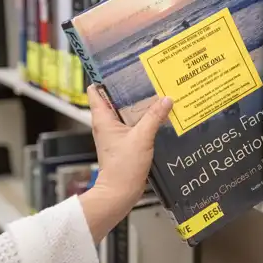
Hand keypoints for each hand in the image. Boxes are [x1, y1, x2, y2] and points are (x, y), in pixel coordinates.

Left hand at [79, 85, 172, 242]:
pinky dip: (145, 118)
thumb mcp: (142, 138)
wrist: (119, 193)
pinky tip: (160, 115)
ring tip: (157, 93)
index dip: (106, 77)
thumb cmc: (123, 167)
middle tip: (148, 78)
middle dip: (130, 89)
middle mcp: (106, 123)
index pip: (95, 90)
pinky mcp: (125, 142)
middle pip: (115, 98)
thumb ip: (154, 117)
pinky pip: (134, 124)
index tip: (123, 68)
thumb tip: (167, 99)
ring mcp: (115, 133)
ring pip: (126, 111)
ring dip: (139, 104)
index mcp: (103, 118)